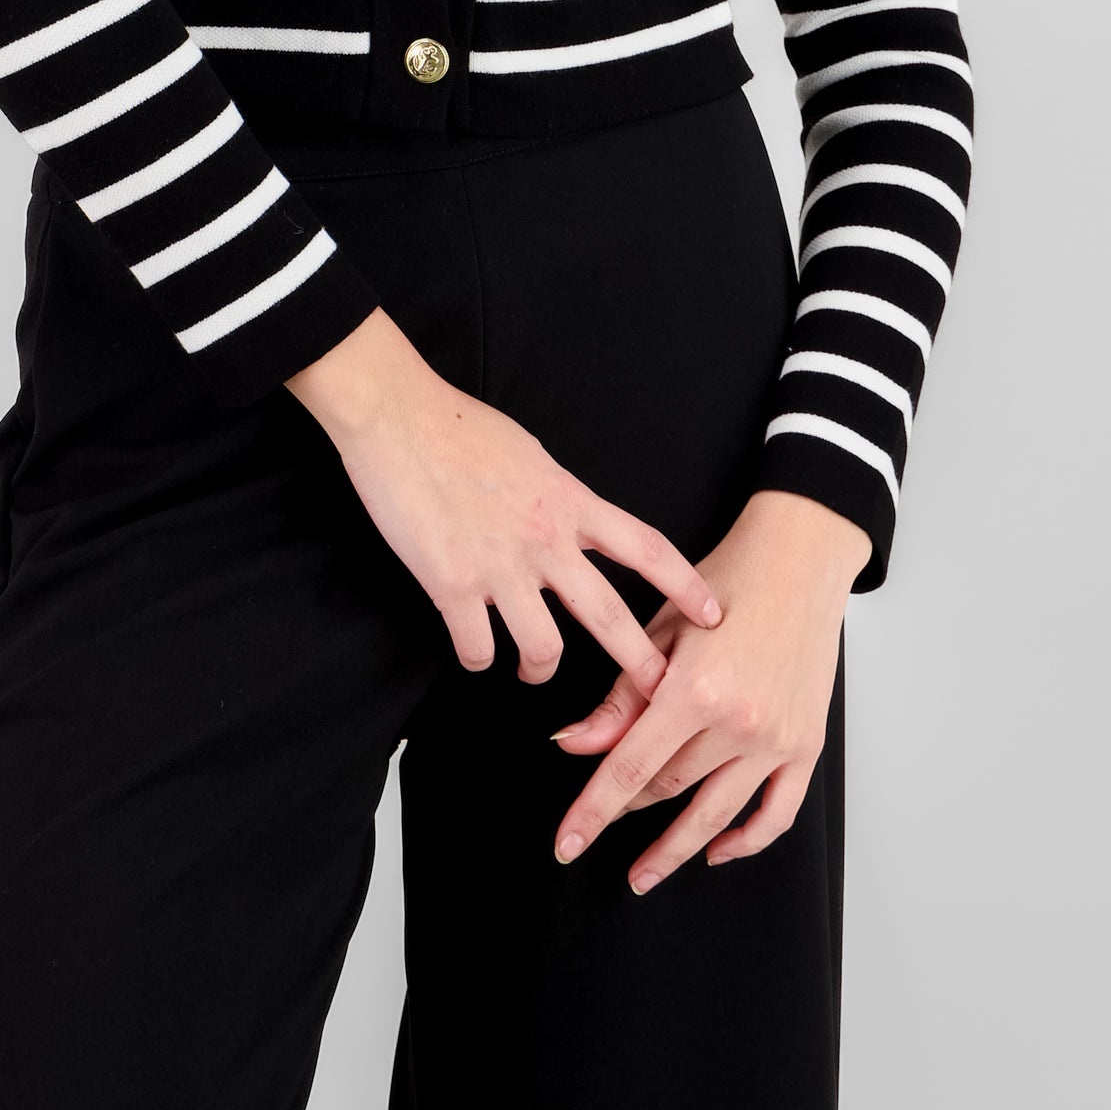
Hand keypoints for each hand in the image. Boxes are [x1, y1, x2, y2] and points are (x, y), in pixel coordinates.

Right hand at [287, 306, 722, 700]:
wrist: (398, 416)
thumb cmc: (458, 426)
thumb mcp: (531, 455)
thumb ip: (557, 496)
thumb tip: (569, 519)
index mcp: (569, 501)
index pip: (645, 548)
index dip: (684, 585)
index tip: (711, 613)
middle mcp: (544, 539)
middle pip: (607, 616)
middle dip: (639, 664)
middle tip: (657, 694)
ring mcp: (498, 566)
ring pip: (541, 650)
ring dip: (539, 672)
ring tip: (532, 674)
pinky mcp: (450, 584)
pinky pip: (476, 649)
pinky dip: (477, 659)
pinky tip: (474, 651)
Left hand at [547, 488, 871, 889]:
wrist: (800, 561)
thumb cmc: (730, 582)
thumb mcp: (663, 630)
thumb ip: (620, 697)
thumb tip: (575, 744)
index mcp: (695, 689)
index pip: (630, 768)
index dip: (593, 811)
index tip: (567, 843)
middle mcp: (740, 721)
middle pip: (668, 789)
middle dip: (626, 815)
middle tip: (595, 831)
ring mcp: (778, 739)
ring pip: (716, 814)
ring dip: (677, 849)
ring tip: (646, 873)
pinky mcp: (807, 744)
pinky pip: (777, 812)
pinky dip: (747, 841)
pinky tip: (717, 851)